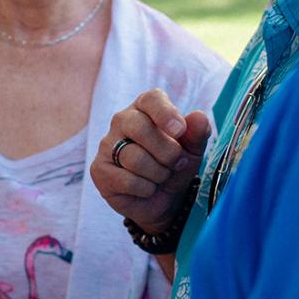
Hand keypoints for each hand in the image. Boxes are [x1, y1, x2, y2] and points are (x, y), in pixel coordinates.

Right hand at [89, 88, 212, 232]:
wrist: (164, 199)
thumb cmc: (175, 166)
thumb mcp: (193, 150)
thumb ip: (198, 133)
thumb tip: (199, 117)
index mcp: (145, 108)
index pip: (151, 99)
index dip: (166, 113)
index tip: (180, 131)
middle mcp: (122, 121)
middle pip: (140, 127)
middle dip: (167, 151)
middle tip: (177, 163)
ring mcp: (107, 145)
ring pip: (135, 157)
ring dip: (158, 174)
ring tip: (161, 176)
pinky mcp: (99, 170)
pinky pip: (126, 180)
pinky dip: (145, 189)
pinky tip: (147, 188)